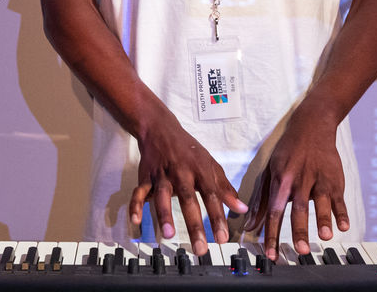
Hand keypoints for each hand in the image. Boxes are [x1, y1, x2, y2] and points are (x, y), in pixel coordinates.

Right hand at [129, 114, 247, 254]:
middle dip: (194, 225)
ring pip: (162, 196)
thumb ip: (225, 188)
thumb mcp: (211, 165)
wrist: (160, 128)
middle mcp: (181, 173)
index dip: (218, 218)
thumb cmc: (188, 150)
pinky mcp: (146, 176)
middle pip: (188, 200)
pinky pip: (138, 192)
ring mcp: (162, 175)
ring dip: (164, 215)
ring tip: (169, 235)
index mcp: (200, 171)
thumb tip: (242, 208)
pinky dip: (135, 205)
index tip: (222, 239)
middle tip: (200, 248)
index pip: (212, 196)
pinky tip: (136, 220)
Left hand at [243, 113, 348, 260]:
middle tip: (300, 250)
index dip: (271, 233)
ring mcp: (319, 179)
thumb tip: (249, 225)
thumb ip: (260, 200)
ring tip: (326, 237)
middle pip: (298, 208)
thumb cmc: (287, 153)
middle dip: (299, 230)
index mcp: (281, 180)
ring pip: (321, 201)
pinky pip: (339, 198)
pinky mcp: (335, 179)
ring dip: (323, 220)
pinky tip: (344, 226)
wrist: (311, 126)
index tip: (270, 254)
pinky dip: (342, 212)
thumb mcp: (270, 172)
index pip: (274, 210)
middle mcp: (299, 180)